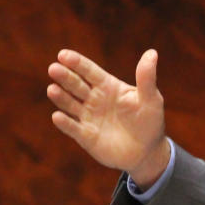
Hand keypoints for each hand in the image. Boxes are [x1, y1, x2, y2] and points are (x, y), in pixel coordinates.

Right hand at [47, 49, 170, 188]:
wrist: (147, 152)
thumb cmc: (150, 122)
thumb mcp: (151, 99)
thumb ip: (146, 78)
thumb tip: (152, 53)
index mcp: (108, 86)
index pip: (89, 71)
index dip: (77, 63)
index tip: (63, 55)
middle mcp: (94, 99)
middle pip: (76, 85)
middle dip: (65, 77)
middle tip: (54, 68)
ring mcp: (88, 117)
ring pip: (70, 104)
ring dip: (61, 97)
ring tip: (52, 89)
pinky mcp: (86, 136)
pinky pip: (73, 128)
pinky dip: (65, 123)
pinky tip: (58, 116)